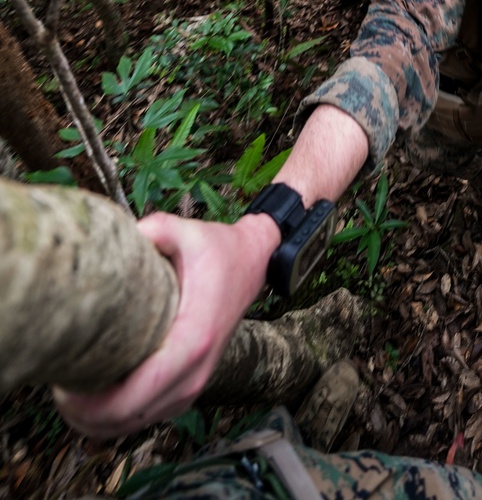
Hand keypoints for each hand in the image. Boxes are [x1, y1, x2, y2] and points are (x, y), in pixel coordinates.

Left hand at [55, 210, 278, 438]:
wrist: (253, 263)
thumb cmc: (220, 250)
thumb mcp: (187, 232)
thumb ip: (154, 230)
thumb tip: (119, 238)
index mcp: (192, 340)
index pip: (137, 394)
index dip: (94, 404)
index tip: (63, 389)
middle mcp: (196, 371)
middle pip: (132, 417)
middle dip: (88, 416)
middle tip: (57, 390)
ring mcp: (195, 384)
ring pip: (139, 423)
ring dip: (101, 421)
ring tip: (69, 397)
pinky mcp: (190, 386)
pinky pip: (149, 416)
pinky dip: (120, 418)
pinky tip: (95, 402)